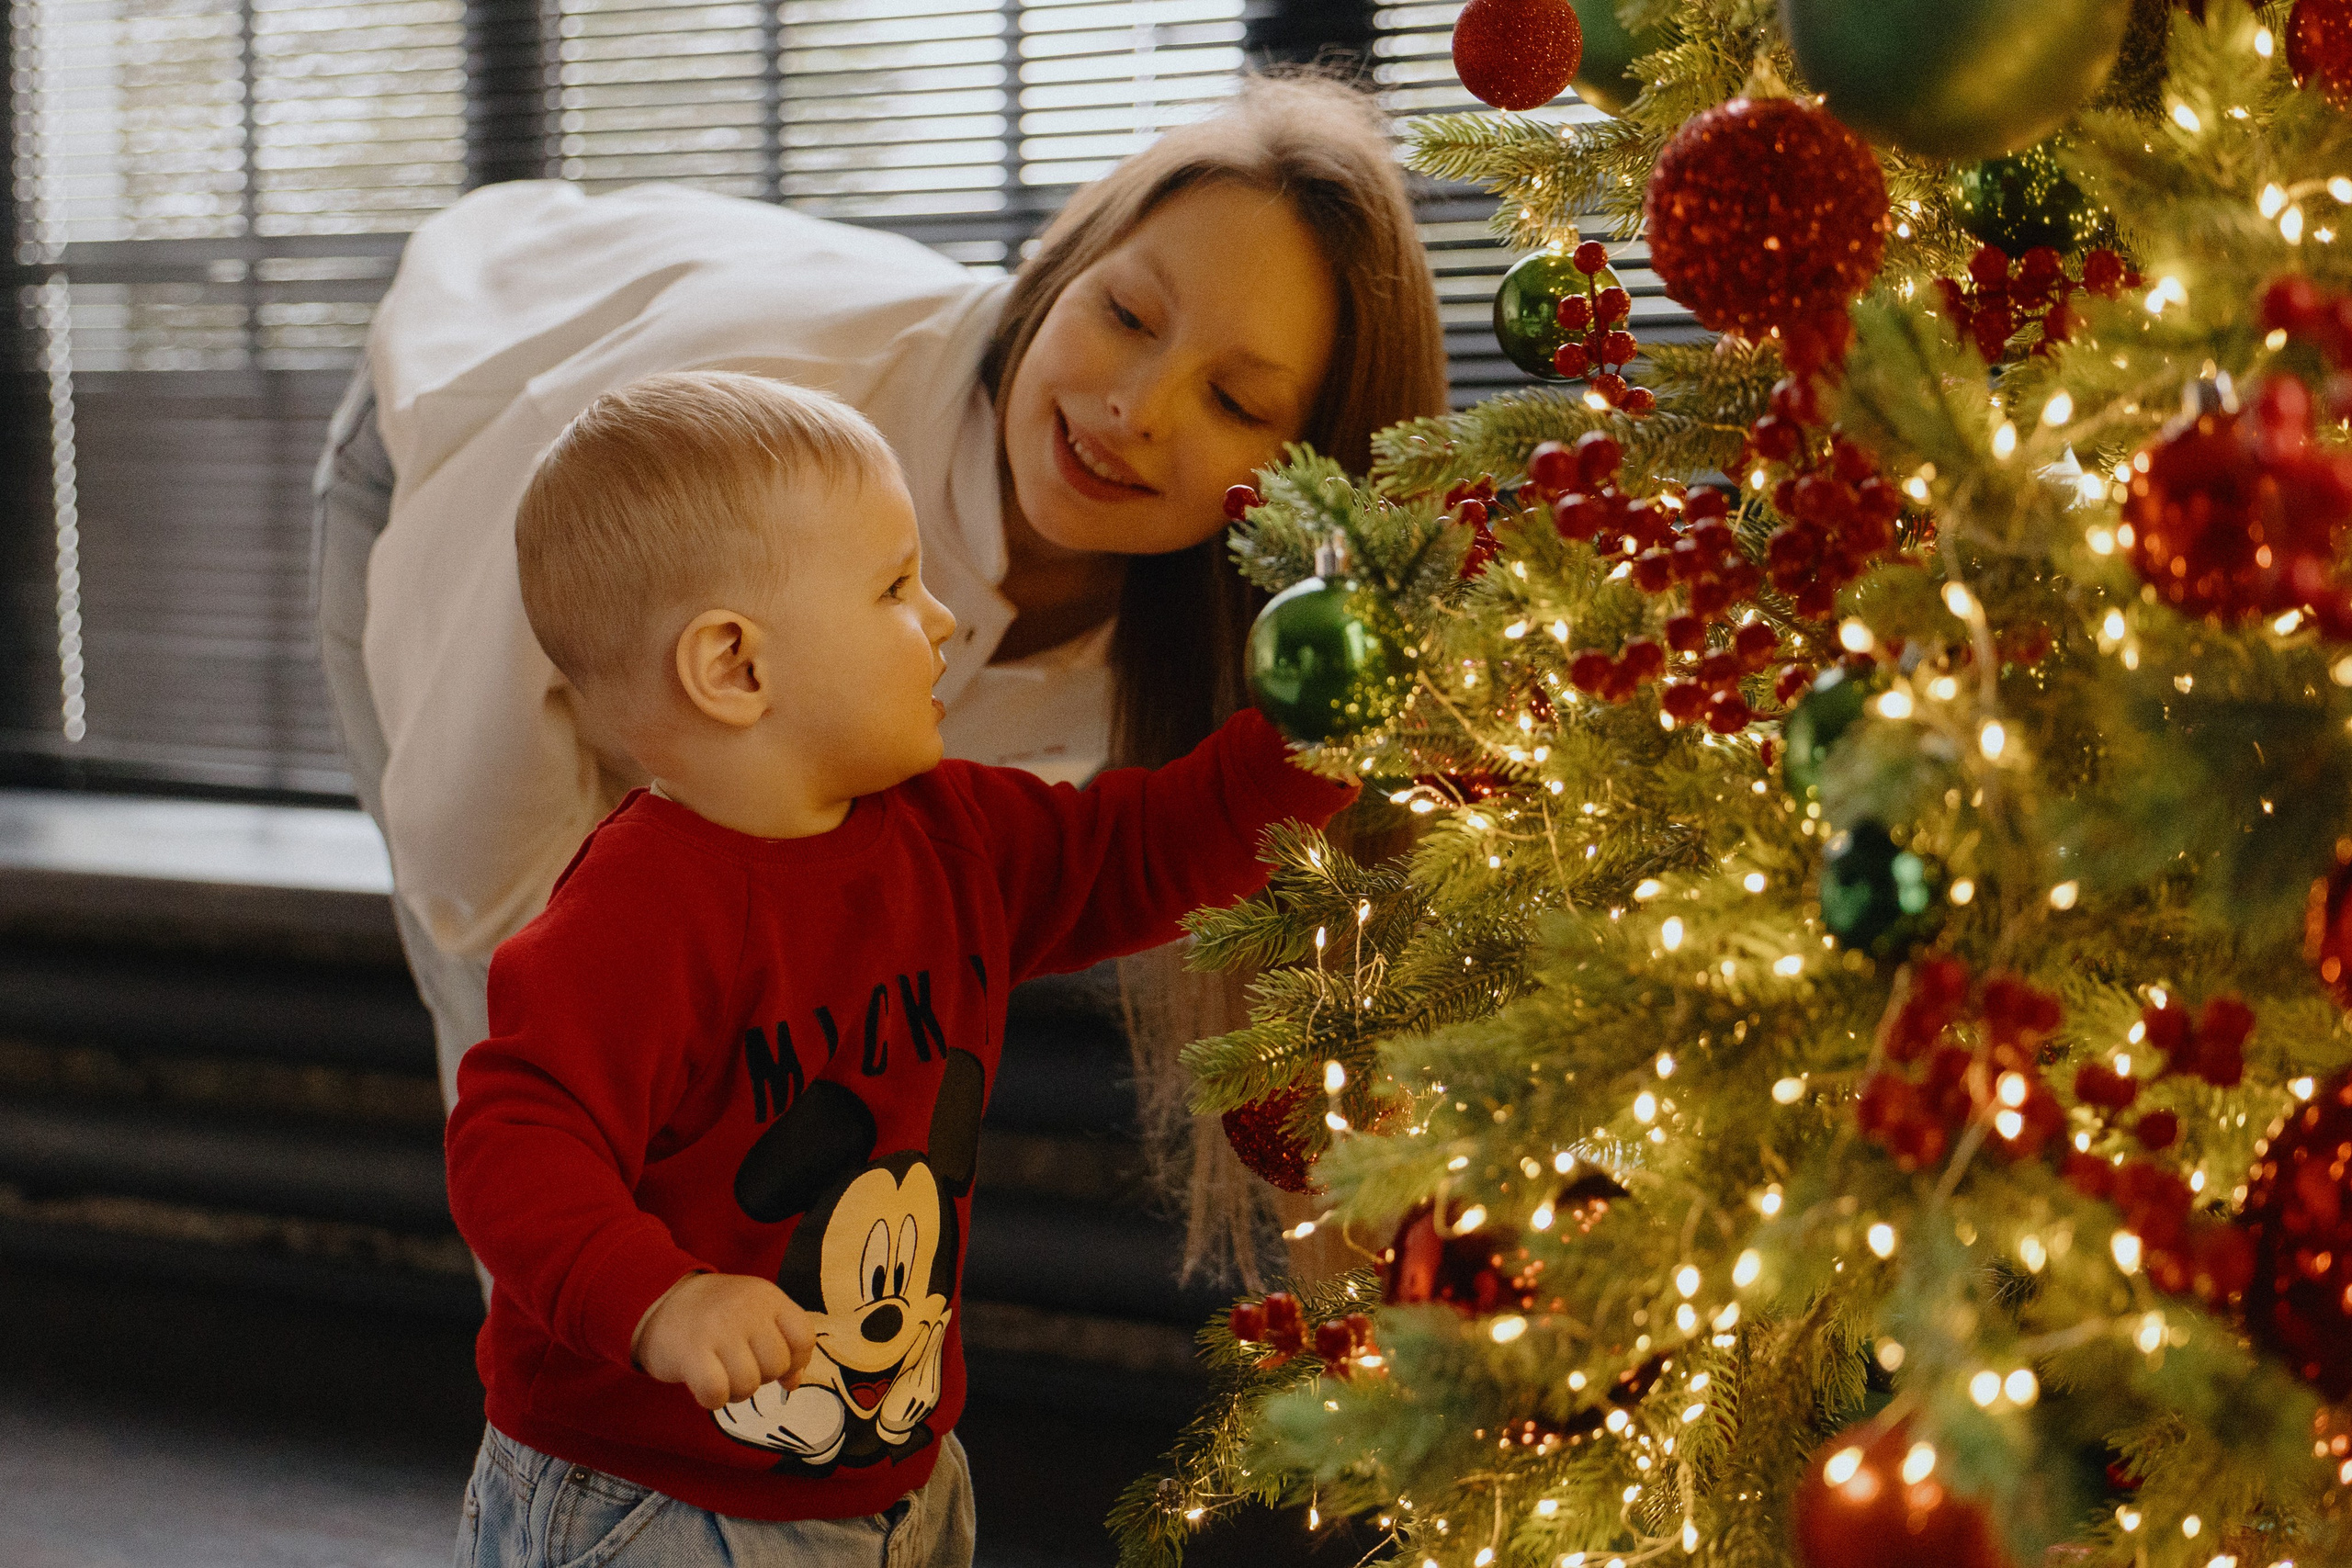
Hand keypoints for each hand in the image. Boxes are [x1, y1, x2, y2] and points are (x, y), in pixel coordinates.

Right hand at [632, 1272, 814, 1409]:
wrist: (661, 1299)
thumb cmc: (717, 1314)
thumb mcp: (756, 1314)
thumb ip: (782, 1342)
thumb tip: (794, 1382)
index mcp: (768, 1297)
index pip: (804, 1339)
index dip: (795, 1361)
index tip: (774, 1362)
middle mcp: (747, 1310)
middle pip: (777, 1366)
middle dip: (762, 1376)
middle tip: (738, 1365)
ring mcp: (719, 1330)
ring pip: (749, 1385)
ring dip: (735, 1391)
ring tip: (721, 1374)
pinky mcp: (691, 1352)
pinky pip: (718, 1393)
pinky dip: (714, 1399)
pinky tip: (706, 1387)